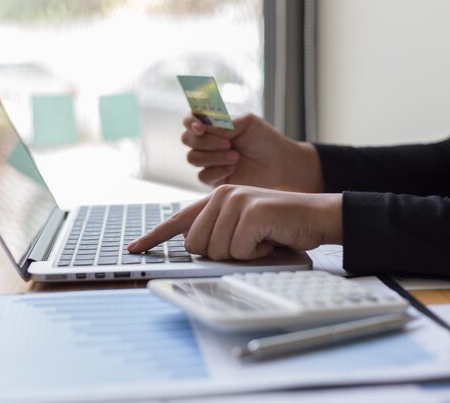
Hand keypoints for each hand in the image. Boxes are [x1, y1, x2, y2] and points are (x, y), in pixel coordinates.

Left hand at [128, 185, 341, 259]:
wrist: (315, 215)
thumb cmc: (280, 226)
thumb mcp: (243, 225)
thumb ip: (217, 230)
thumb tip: (193, 247)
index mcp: (216, 198)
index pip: (178, 220)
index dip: (154, 237)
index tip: (134, 249)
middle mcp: (221, 195)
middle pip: (197, 246)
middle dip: (222, 254)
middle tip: (248, 242)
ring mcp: (235, 201)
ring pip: (217, 252)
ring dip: (243, 254)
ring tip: (262, 238)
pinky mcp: (250, 212)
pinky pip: (239, 251)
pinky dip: (257, 253)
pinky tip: (270, 239)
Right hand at [181, 113, 323, 191]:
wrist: (279, 162)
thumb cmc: (264, 139)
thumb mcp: (247, 123)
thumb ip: (224, 123)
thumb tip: (203, 128)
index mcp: (213, 124)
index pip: (190, 119)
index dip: (190, 122)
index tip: (201, 127)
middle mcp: (207, 142)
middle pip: (187, 139)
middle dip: (206, 142)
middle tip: (229, 144)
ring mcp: (209, 161)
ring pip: (193, 158)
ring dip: (213, 157)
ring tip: (236, 157)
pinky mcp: (214, 179)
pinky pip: (202, 176)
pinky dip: (217, 171)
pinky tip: (233, 168)